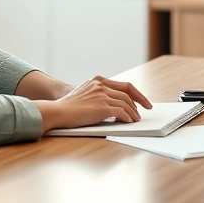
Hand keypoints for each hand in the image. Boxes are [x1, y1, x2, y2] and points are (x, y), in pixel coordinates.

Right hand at [33, 76, 152, 132]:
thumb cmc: (68, 106)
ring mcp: (102, 95)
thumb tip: (114, 106)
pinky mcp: (101, 107)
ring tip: (136, 119)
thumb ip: (98, 94)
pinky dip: (128, 117)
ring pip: (126, 102)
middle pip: (128, 92)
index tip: (142, 100)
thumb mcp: (85, 93)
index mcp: (98, 80)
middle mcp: (101, 85)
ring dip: (134, 112)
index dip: (135, 93)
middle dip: (140, 101)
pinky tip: (129, 122)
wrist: (57, 110)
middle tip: (146, 109)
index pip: (123, 85)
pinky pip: (121, 112)